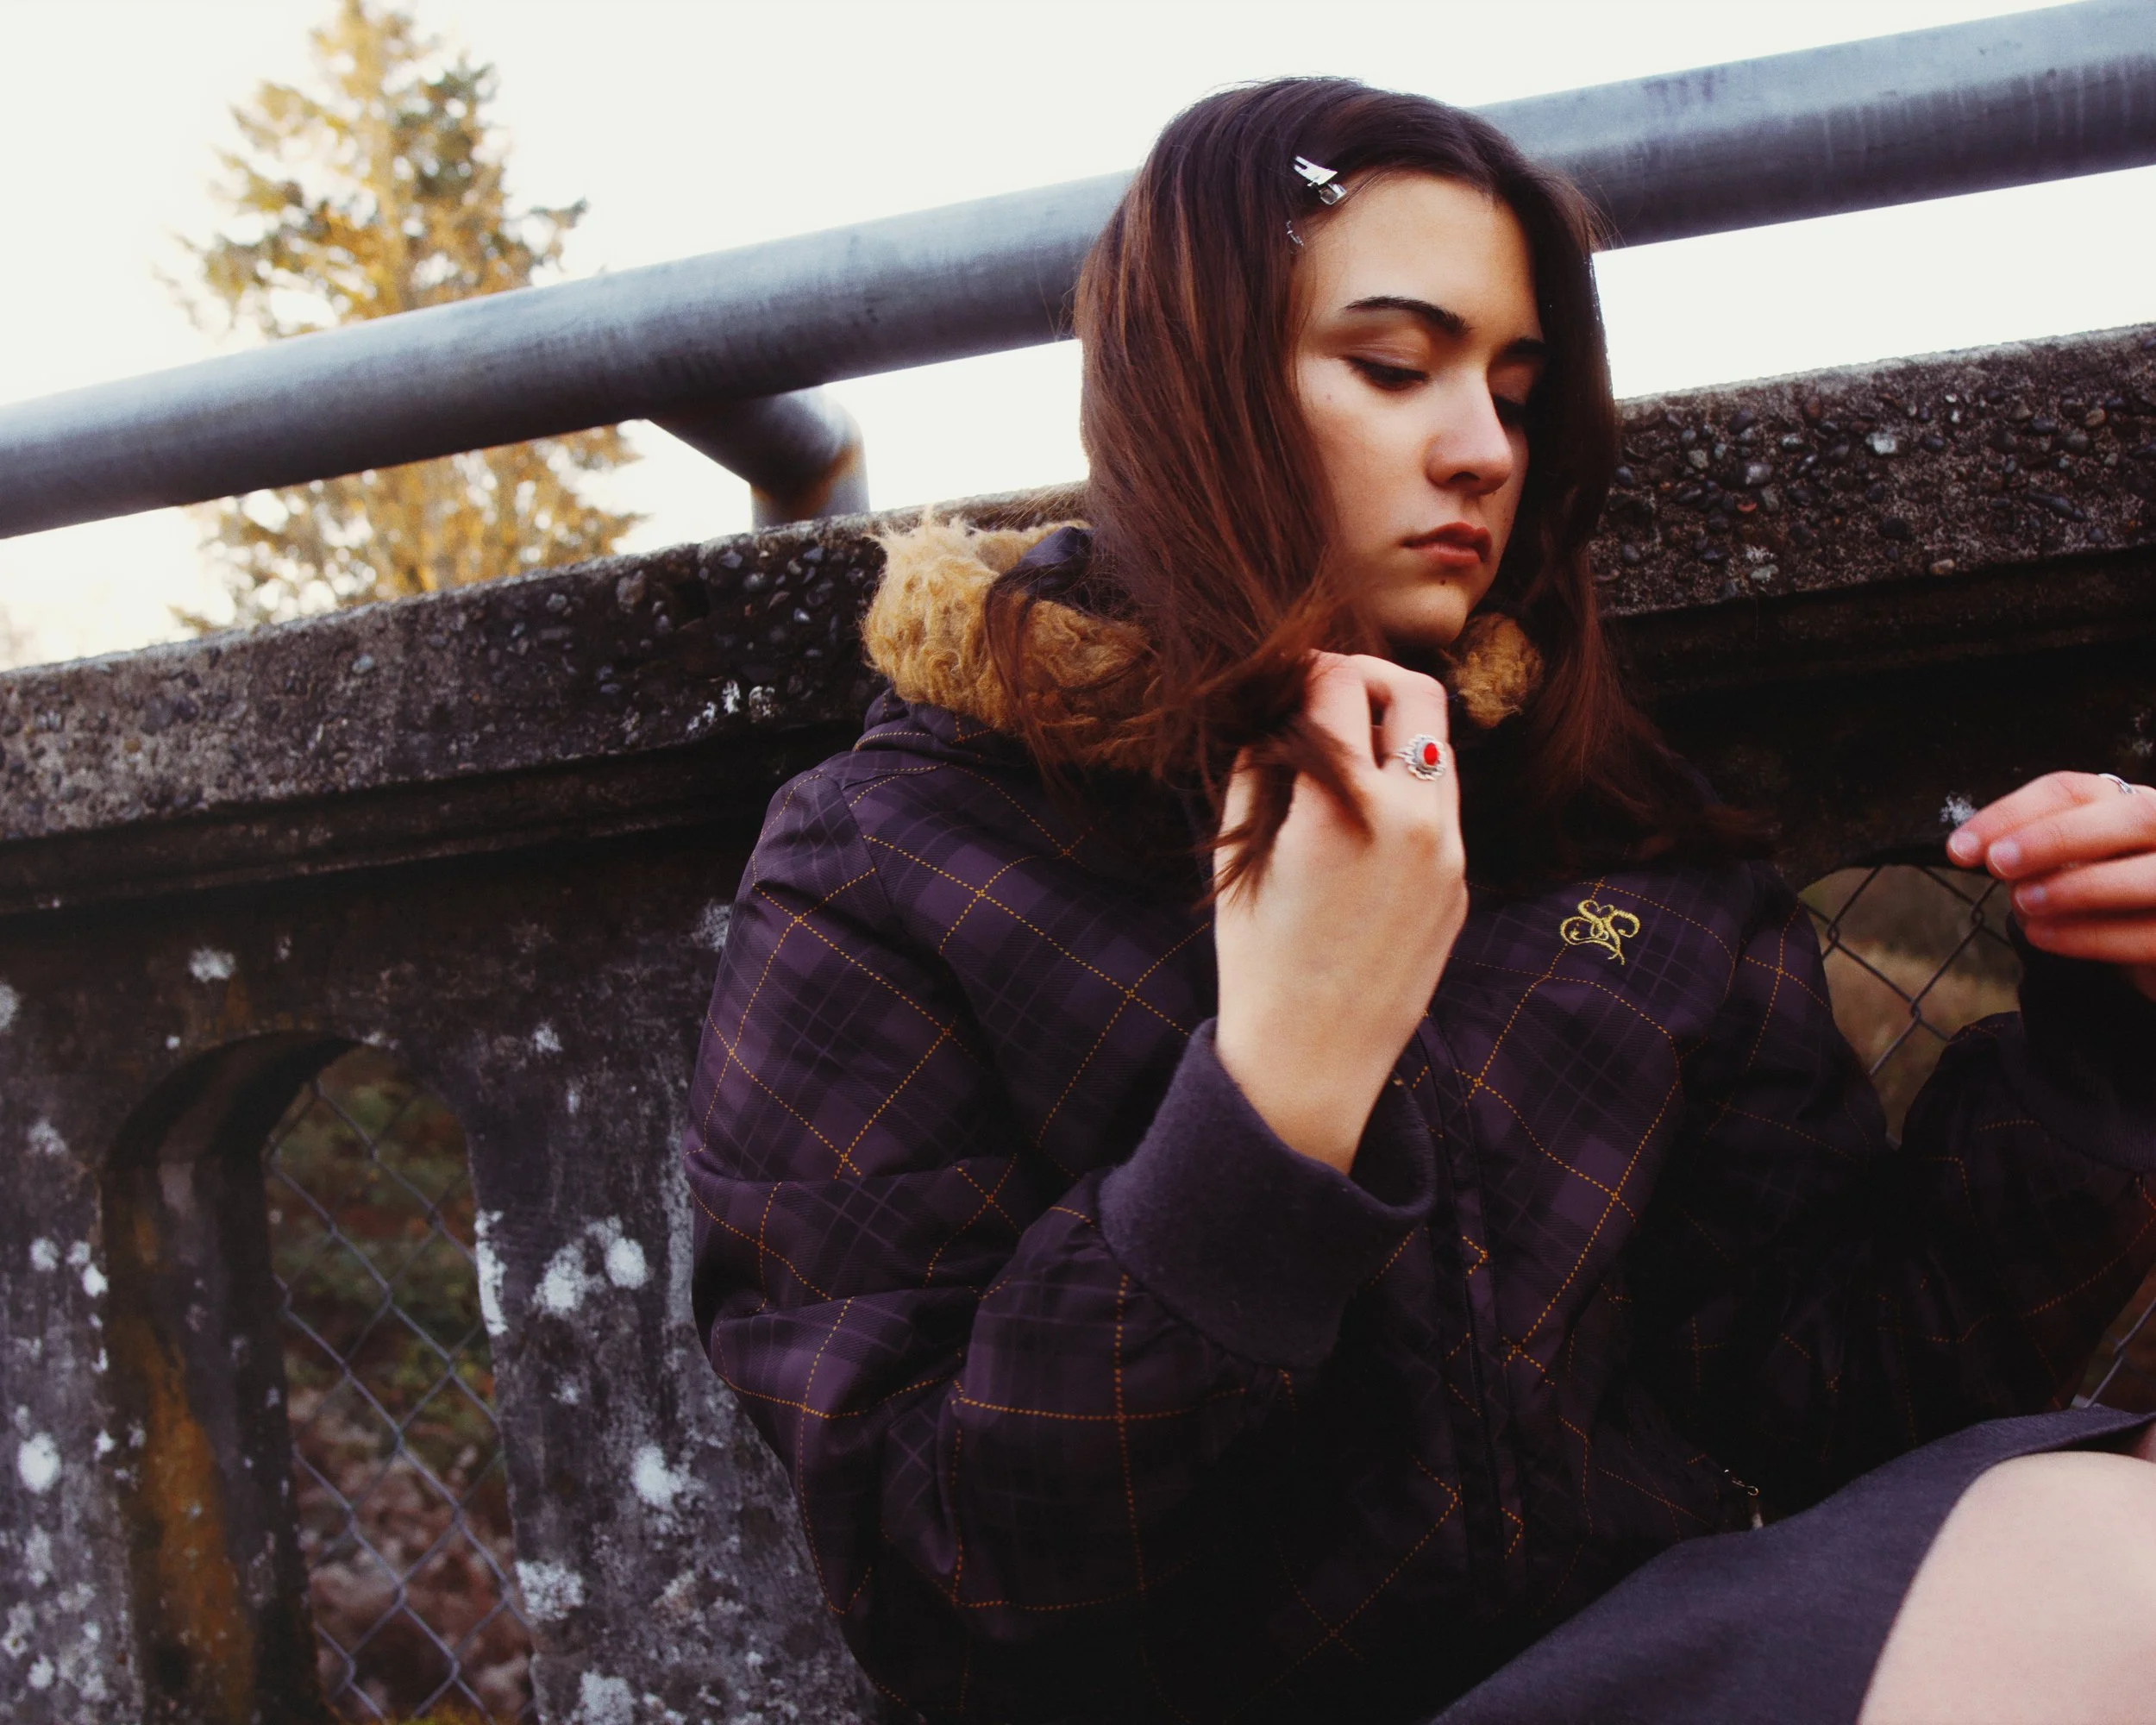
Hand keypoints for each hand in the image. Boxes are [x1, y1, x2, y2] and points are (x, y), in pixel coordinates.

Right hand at [1212, 653, 1466, 1171]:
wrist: (1312, 1061)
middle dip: (1367, 674)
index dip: (1305, 666)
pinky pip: (1441, 806)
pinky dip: (1405, 786)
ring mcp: (1446, 854)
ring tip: (1344, 749)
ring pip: (1438, 746)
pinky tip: (1362, 814)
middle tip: (1327, 686)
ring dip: (1393, 728)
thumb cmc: (1258, 962)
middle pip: (1415, 692)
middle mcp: (1410, 820)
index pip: (1337, 685)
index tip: (1285, 672)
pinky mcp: (1460, 884)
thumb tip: (1277, 708)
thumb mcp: (1241, 856)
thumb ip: (1261, 769)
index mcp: (1342, 809)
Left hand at [1945, 772, 2155, 1001]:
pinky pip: (2148, 933)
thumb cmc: (2101, 897)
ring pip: (2149, 874)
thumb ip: (2035, 854)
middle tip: (1998, 863)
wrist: (2147, 941)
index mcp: (2131, 804)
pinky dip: (2090, 935)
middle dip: (2057, 837)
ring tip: (2024, 902)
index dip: (2013, 813)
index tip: (1959, 848)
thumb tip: (1983, 853)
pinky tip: (2043, 935)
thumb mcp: (2067, 866)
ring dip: (2078, 886)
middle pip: (2131, 816)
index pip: (2073, 791)